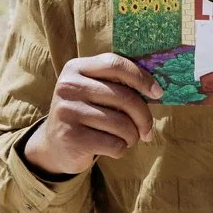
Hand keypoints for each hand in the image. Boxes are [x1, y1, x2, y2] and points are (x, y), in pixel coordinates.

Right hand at [25, 53, 162, 175]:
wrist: (54, 146)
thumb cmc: (86, 114)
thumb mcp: (94, 91)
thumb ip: (118, 84)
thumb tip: (156, 89)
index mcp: (76, 68)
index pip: (115, 64)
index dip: (141, 78)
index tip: (157, 92)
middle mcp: (68, 86)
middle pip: (123, 96)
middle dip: (143, 116)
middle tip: (148, 129)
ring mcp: (68, 112)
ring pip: (121, 124)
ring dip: (133, 135)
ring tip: (129, 138)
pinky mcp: (71, 138)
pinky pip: (114, 144)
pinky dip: (122, 148)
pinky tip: (114, 147)